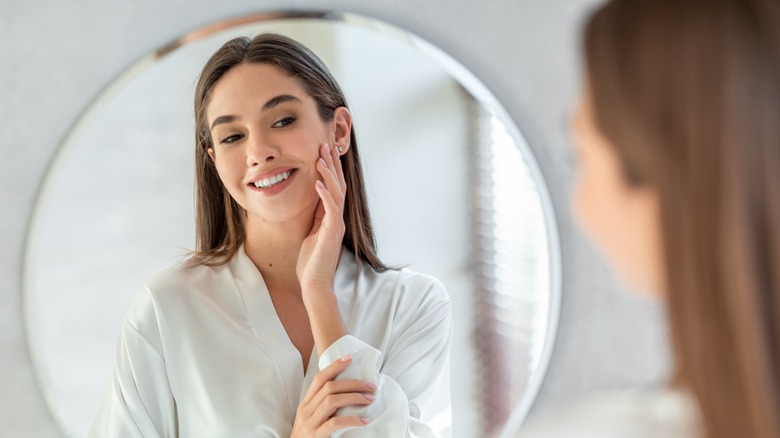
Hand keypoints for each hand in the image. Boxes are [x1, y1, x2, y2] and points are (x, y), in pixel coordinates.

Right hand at [291, 354, 374, 436]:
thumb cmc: (308, 437)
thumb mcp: (312, 418)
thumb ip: (323, 406)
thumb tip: (347, 393)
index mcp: (306, 404)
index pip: (319, 379)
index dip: (334, 366)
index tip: (350, 357)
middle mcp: (306, 410)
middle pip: (329, 387)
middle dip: (352, 383)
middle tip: (371, 385)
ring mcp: (310, 423)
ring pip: (332, 401)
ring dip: (354, 397)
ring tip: (369, 399)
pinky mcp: (316, 436)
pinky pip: (335, 423)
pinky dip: (351, 420)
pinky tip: (364, 421)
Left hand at [296, 143, 346, 293]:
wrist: (314, 285)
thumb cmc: (311, 263)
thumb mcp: (311, 234)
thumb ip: (315, 217)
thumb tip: (313, 200)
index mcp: (332, 219)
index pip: (334, 189)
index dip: (331, 170)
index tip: (325, 152)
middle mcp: (337, 220)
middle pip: (338, 186)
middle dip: (332, 166)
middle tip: (326, 145)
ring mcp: (335, 226)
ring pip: (337, 194)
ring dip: (329, 175)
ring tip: (321, 158)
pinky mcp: (330, 234)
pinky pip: (330, 210)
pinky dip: (324, 194)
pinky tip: (317, 182)